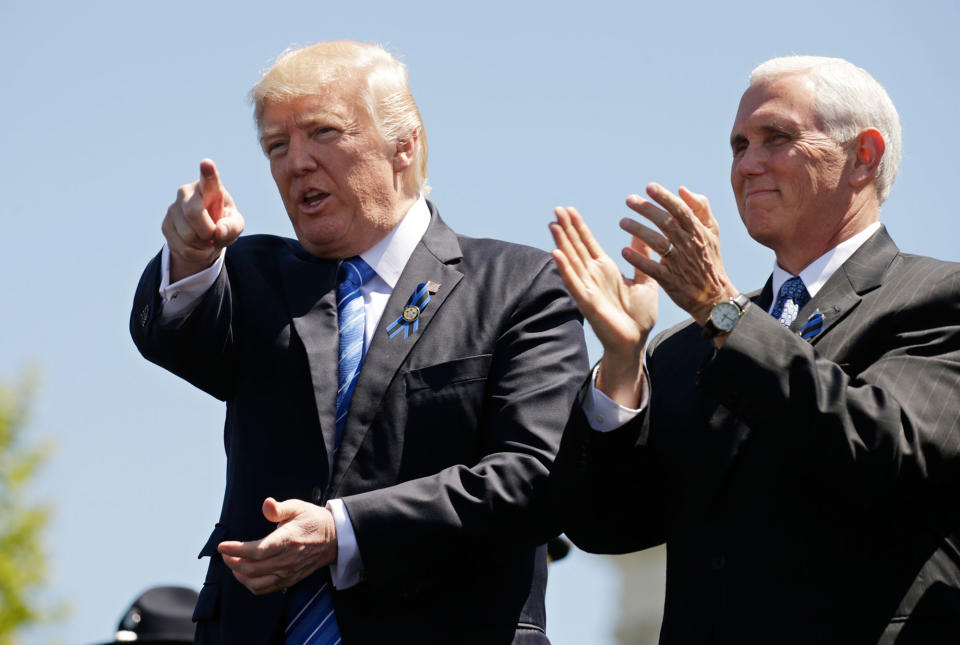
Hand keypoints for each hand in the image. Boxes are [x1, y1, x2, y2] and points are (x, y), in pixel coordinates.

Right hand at [162, 159, 244, 281]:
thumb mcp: (236, 225)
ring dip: (202, 244)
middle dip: (207, 231)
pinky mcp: (166, 224)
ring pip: (187, 234)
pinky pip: (182, 247)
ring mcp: (174, 208)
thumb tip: (218, 232)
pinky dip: (194, 252)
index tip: (207, 162)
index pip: (209, 179)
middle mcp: (187, 192)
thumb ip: (232, 227)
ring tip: (206, 239)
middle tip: (214, 235)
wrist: (205, 237)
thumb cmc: (224, 223)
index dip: (207, 171)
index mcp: (209, 187)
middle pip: (193, 213)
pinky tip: (196, 244)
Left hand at [217, 497, 336, 595]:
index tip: (222, 546)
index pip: (257, 550)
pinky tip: (245, 575)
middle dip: (232, 562)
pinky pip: (264, 589)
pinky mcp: (289, 580)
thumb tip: (266, 505)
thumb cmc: (313, 521)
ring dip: (239, 575)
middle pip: (252, 568)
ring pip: (256, 582)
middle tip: (225, 554)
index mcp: (288, 540)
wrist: (334, 539)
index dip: (236, 550)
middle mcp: (287, 559)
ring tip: (233, 564)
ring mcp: (288, 572)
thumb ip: (279, 508)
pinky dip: (250, 585)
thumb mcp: (298, 507)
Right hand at [550, 206, 656, 406]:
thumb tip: (641, 233)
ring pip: (571, 260)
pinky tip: (555, 253)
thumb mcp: (645, 279)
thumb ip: (641, 256)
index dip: (578, 226)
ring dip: (561, 243)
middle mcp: (593, 276)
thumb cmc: (640, 315)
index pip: (587, 243)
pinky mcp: (586, 301)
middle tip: (557, 208)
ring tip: (552, 224)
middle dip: (566, 228)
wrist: (636, 341)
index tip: (569, 209)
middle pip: (576, 247)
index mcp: (605, 269)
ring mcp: (587, 287)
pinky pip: (573, 282)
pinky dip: (564, 268)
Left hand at [619, 183, 737, 327]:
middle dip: (647, 209)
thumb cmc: (710, 259)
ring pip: (658, 243)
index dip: (664, 197)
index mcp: (698, 231)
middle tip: (629, 200)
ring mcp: (679, 263)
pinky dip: (639, 259)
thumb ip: (701, 207)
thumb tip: (682, 189)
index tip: (649, 187)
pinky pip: (653, 268)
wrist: (715, 296)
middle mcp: (688, 245)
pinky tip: (625, 251)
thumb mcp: (712, 231)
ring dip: (639, 231)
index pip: (680, 210)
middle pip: (666, 223)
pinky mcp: (670, 280)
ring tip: (622, 222)